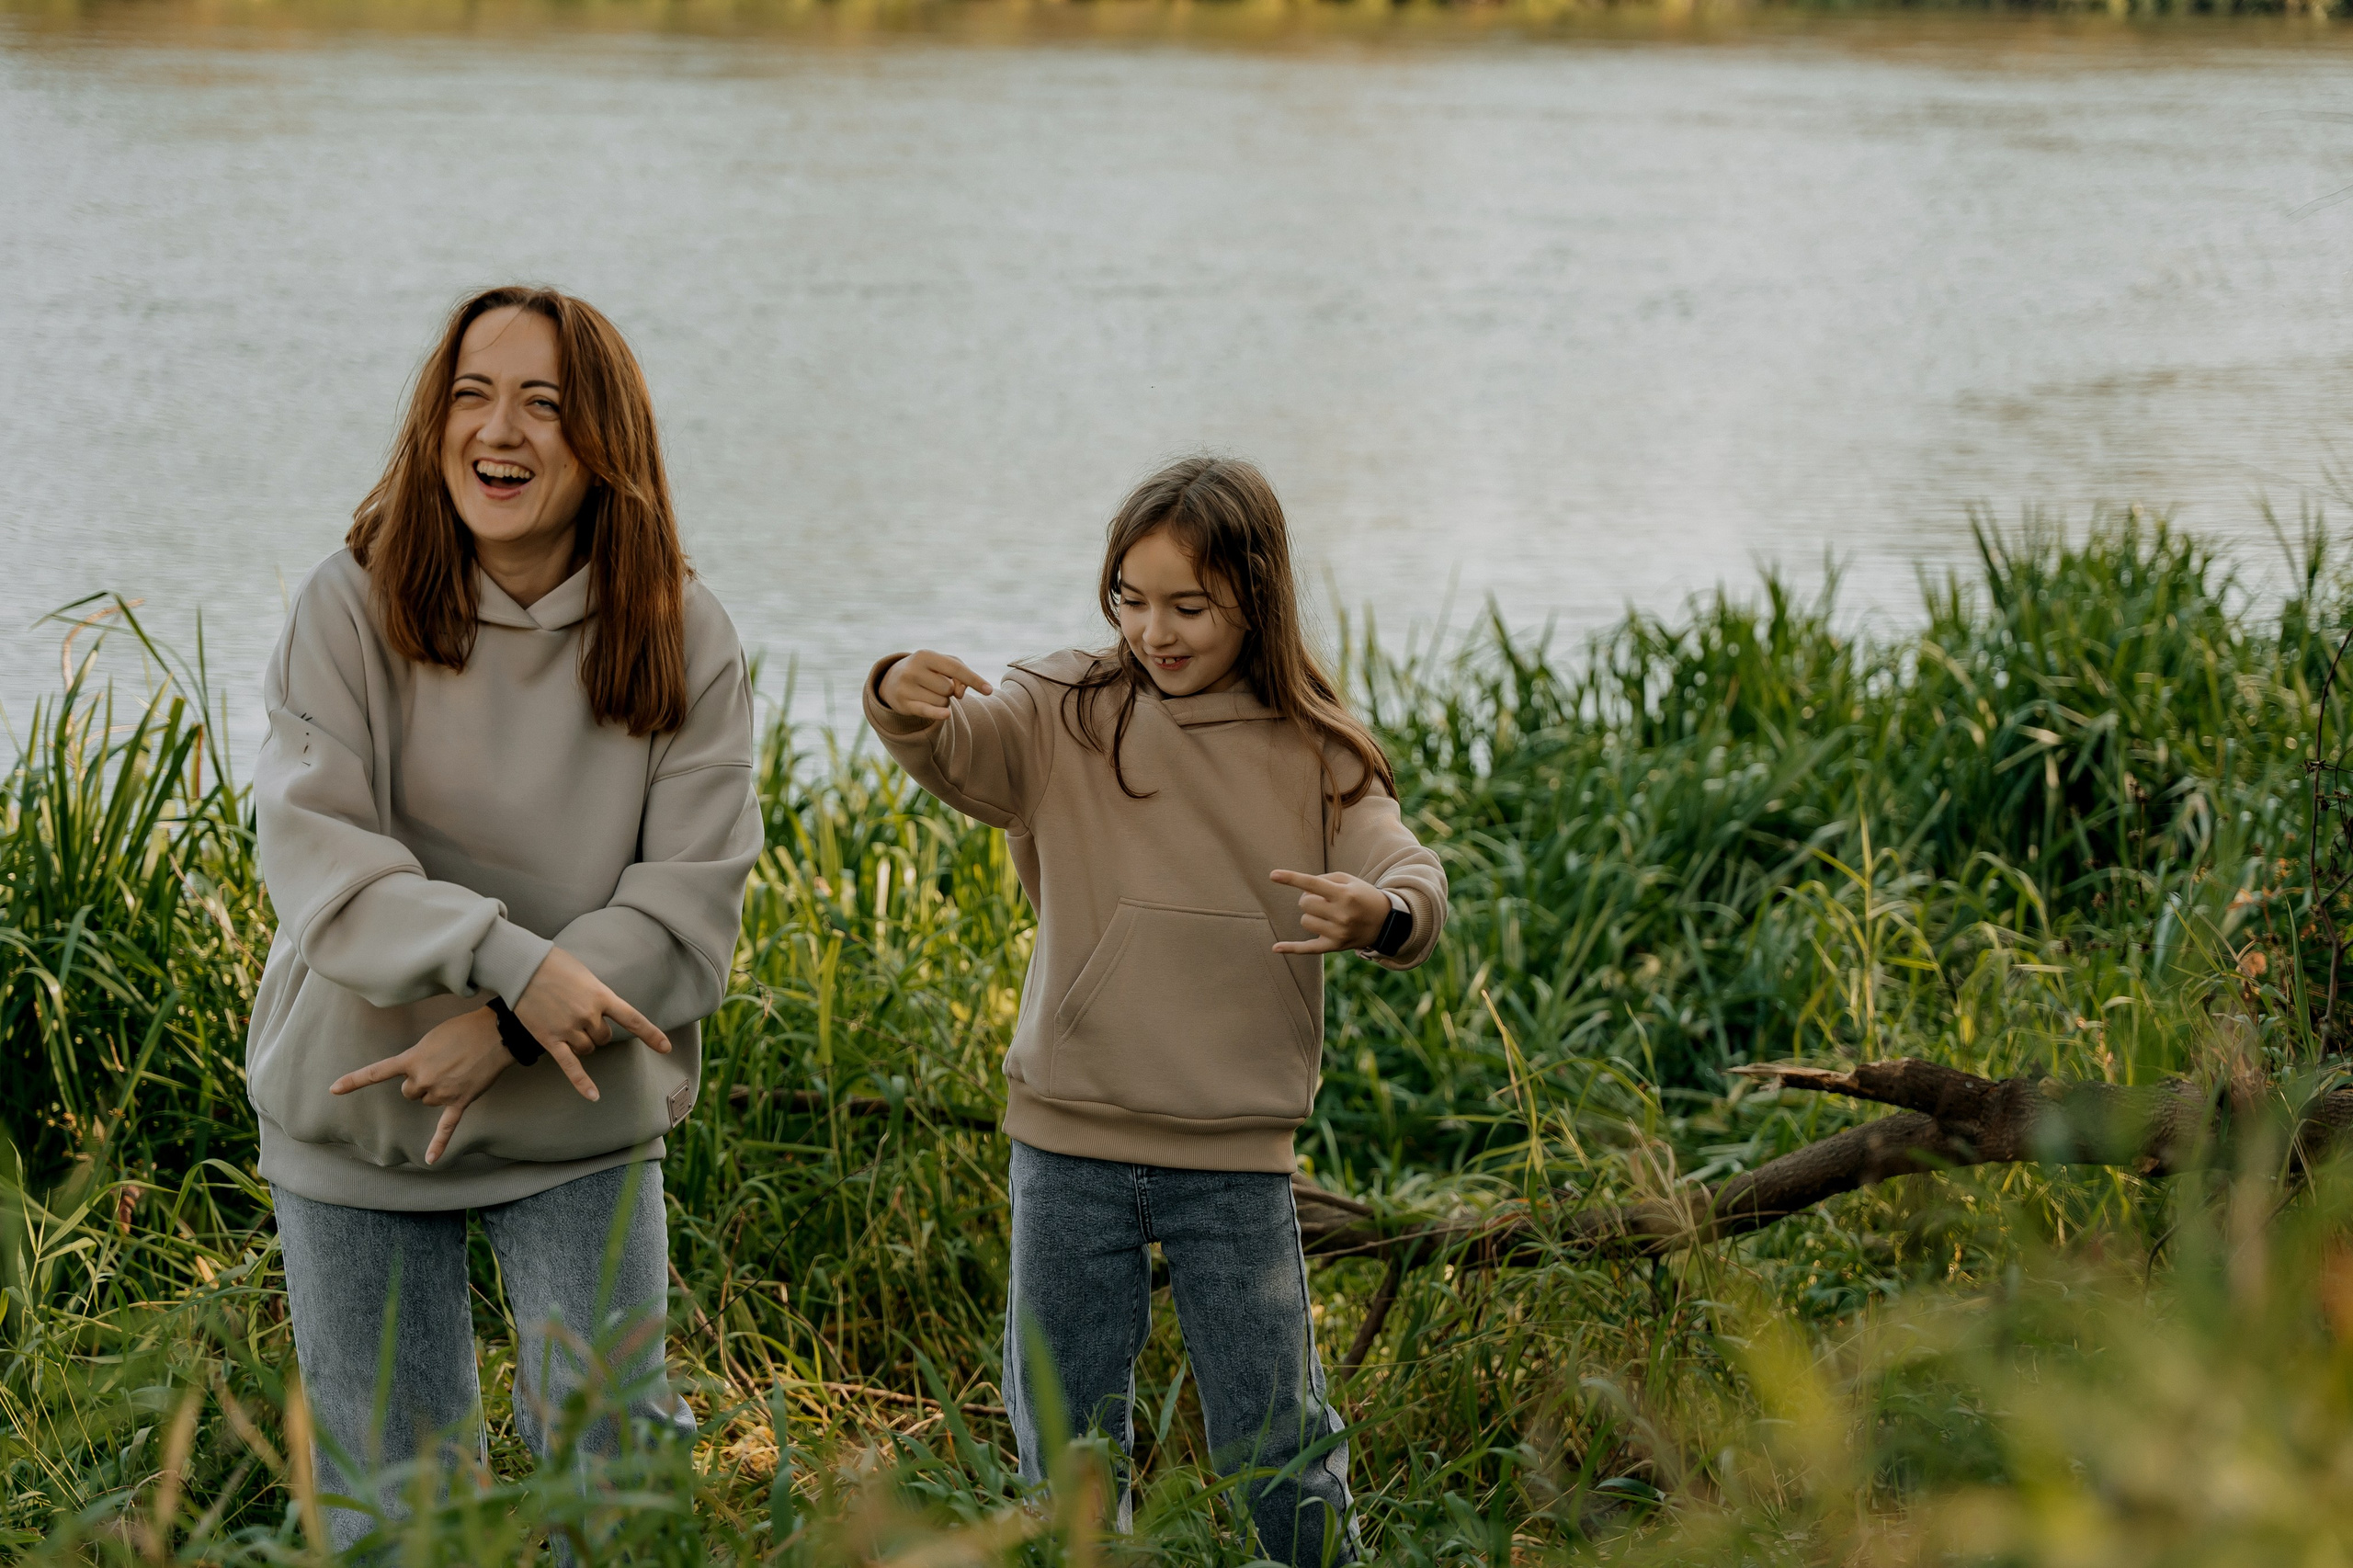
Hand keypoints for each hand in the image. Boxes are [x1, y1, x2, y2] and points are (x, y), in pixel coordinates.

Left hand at [329, 1007, 514, 1164]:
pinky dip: (438, 1144)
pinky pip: (446, 1127)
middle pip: (410, 1092)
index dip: (353, 1081)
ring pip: (429, 1102)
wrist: (496, 1034)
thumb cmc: (464, 1029)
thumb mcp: (431, 1037)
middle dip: (421, 1082)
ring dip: (438, 1092)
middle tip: (441, 1064)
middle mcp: (422, 1079)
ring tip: (458, 1071)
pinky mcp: (460, 1101)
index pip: (376, 1072)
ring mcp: (441, 1092)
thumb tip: (420, 1072)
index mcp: (412, 1060)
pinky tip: (431, 1160)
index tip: (333, 1090)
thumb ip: (419, 1056)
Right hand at [514, 946, 669, 1087]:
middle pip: (604, 1038)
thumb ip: (597, 994)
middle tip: (577, 1014)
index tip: (666, 1048)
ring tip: (563, 1022)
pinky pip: (570, 1066)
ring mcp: (569, 1028)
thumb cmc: (554, 964)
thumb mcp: (585, 975)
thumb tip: (600, 1008)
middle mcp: (589, 1014)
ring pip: (587, 1049)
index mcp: (601, 995)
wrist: (522, 966)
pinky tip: (593, 1097)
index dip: (651, 1034)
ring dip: (582, 1043)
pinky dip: (582, 1082)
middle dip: (596, 1032)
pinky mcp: (550, 1038)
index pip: (633, 1019)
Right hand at [878, 651, 993, 720]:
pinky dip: (938, 714)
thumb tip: (960, 694)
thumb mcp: (943, 665)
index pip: (955, 668)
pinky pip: (927, 711)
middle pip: (949, 689)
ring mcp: (906, 687)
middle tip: (936, 687)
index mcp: (925, 655)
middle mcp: (913, 669)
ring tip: (928, 694)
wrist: (892, 680)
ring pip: (942, 702)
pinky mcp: (903, 704)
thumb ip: (960, 674)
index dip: (973, 679)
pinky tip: (946, 715)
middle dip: (948, 691)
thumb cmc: (926, 670)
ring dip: (941, 702)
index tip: (988, 690)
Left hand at [1268, 870, 1393, 954]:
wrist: (1386, 922)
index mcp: (1344, 894)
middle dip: (1309, 899)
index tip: (1273, 875)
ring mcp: (1338, 932)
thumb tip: (1301, 890)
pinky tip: (1275, 948)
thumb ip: (1324, 879)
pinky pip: (1307, 948)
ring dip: (1311, 915)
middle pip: (1304, 903)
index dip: (1291, 878)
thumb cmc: (1362, 895)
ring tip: (1327, 914)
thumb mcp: (1349, 880)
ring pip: (1305, 921)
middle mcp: (1341, 914)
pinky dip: (1291, 948)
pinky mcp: (1334, 946)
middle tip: (1323, 900)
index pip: (1312, 884)